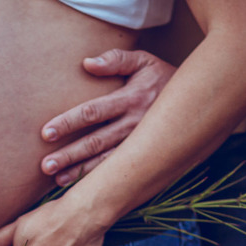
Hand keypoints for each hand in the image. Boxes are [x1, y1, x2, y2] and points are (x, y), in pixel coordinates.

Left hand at [40, 49, 175, 185]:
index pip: (93, 112)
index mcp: (131, 99)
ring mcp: (141, 142)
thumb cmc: (163, 77)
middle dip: (70, 154)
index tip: (46, 133)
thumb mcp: (145, 61)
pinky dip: (99, 178)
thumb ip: (116, 59)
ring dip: (80, 171)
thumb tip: (87, 62)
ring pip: (107, 161)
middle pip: (96, 141)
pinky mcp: (146, 154)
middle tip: (45, 166)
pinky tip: (81, 186)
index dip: (69, 122)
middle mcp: (135, 124)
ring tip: (56, 179)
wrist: (200, 99)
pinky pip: (121, 169)